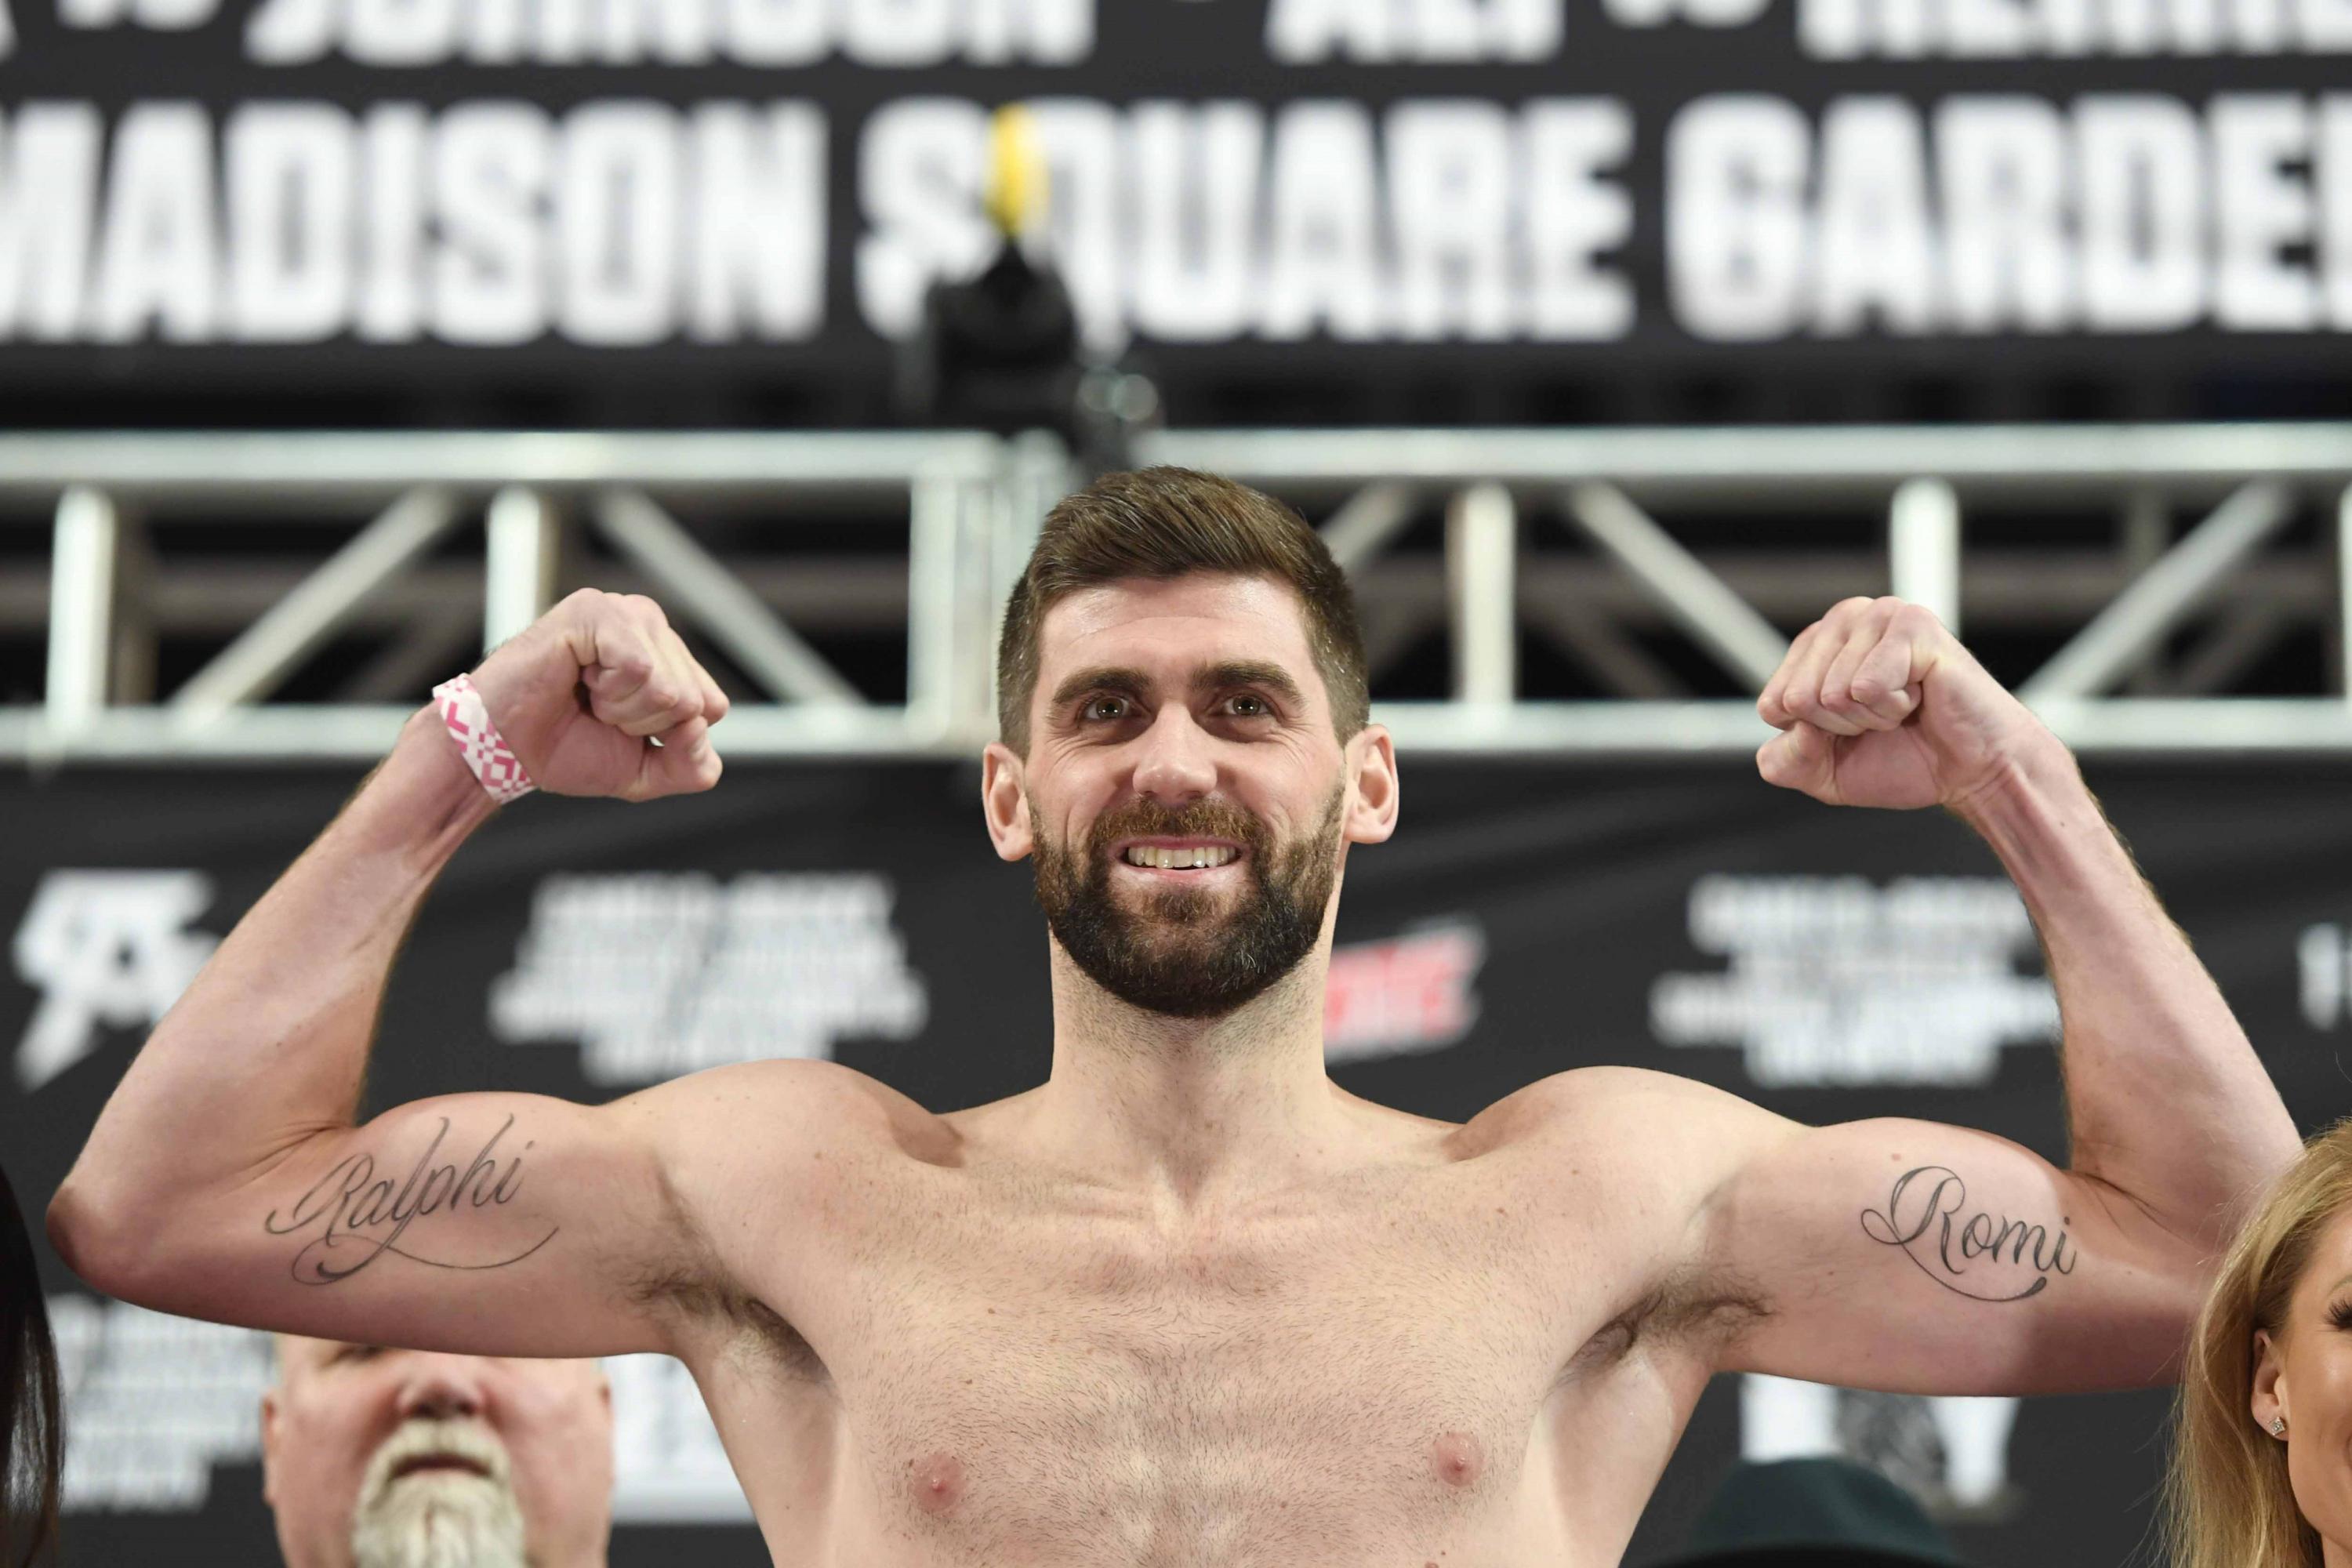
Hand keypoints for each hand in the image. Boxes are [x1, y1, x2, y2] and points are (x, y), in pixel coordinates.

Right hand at [464, 589, 728, 801]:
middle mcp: (651, 626)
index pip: (712, 706)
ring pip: (668, 687)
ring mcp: (625, 612)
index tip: (621, 728)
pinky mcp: (595, 610)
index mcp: (669, 656)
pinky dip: (607, 692)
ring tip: (585, 696)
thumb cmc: (567, 749)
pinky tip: (577, 680)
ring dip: (622, 710)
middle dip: (642, 724)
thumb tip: (700, 725)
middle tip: (596, 713)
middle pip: (692, 699)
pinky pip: (638, 668)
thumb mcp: (647, 773)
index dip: (667, 737)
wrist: (501, 751)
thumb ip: (693, 767)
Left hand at [1756, 596, 2054, 809]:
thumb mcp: (1823, 773)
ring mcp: (1879, 615)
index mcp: (1816, 645)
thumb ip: (1783, 762)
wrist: (1972, 772)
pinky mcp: (1913, 625)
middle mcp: (1844, 619)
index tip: (1855, 729)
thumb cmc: (1904, 759)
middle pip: (1797, 698)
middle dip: (1842, 727)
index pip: (1773, 704)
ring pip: (1831, 693)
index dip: (1813, 735)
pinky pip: (1866, 686)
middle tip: (1887, 720)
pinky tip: (1921, 696)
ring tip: (1907, 707)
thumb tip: (1792, 725)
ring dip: (1872, 717)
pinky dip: (1894, 707)